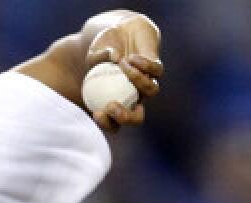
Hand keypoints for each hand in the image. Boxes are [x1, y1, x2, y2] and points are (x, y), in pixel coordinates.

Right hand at [86, 12, 162, 131]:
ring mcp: (147, 82)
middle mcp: (134, 96)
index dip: (106, 124)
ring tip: (122, 64)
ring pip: (151, 91)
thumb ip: (97, 58)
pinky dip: (143, 64)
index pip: (114, 123)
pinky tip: (130, 57)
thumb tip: (114, 59)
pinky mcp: (156, 67)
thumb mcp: (94, 53)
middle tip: (111, 105)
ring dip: (137, 79)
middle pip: (137, 118)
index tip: (97, 113)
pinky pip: (155, 70)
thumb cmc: (104, 46)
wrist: (121, 29)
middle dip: (126, 118)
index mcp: (116, 101)